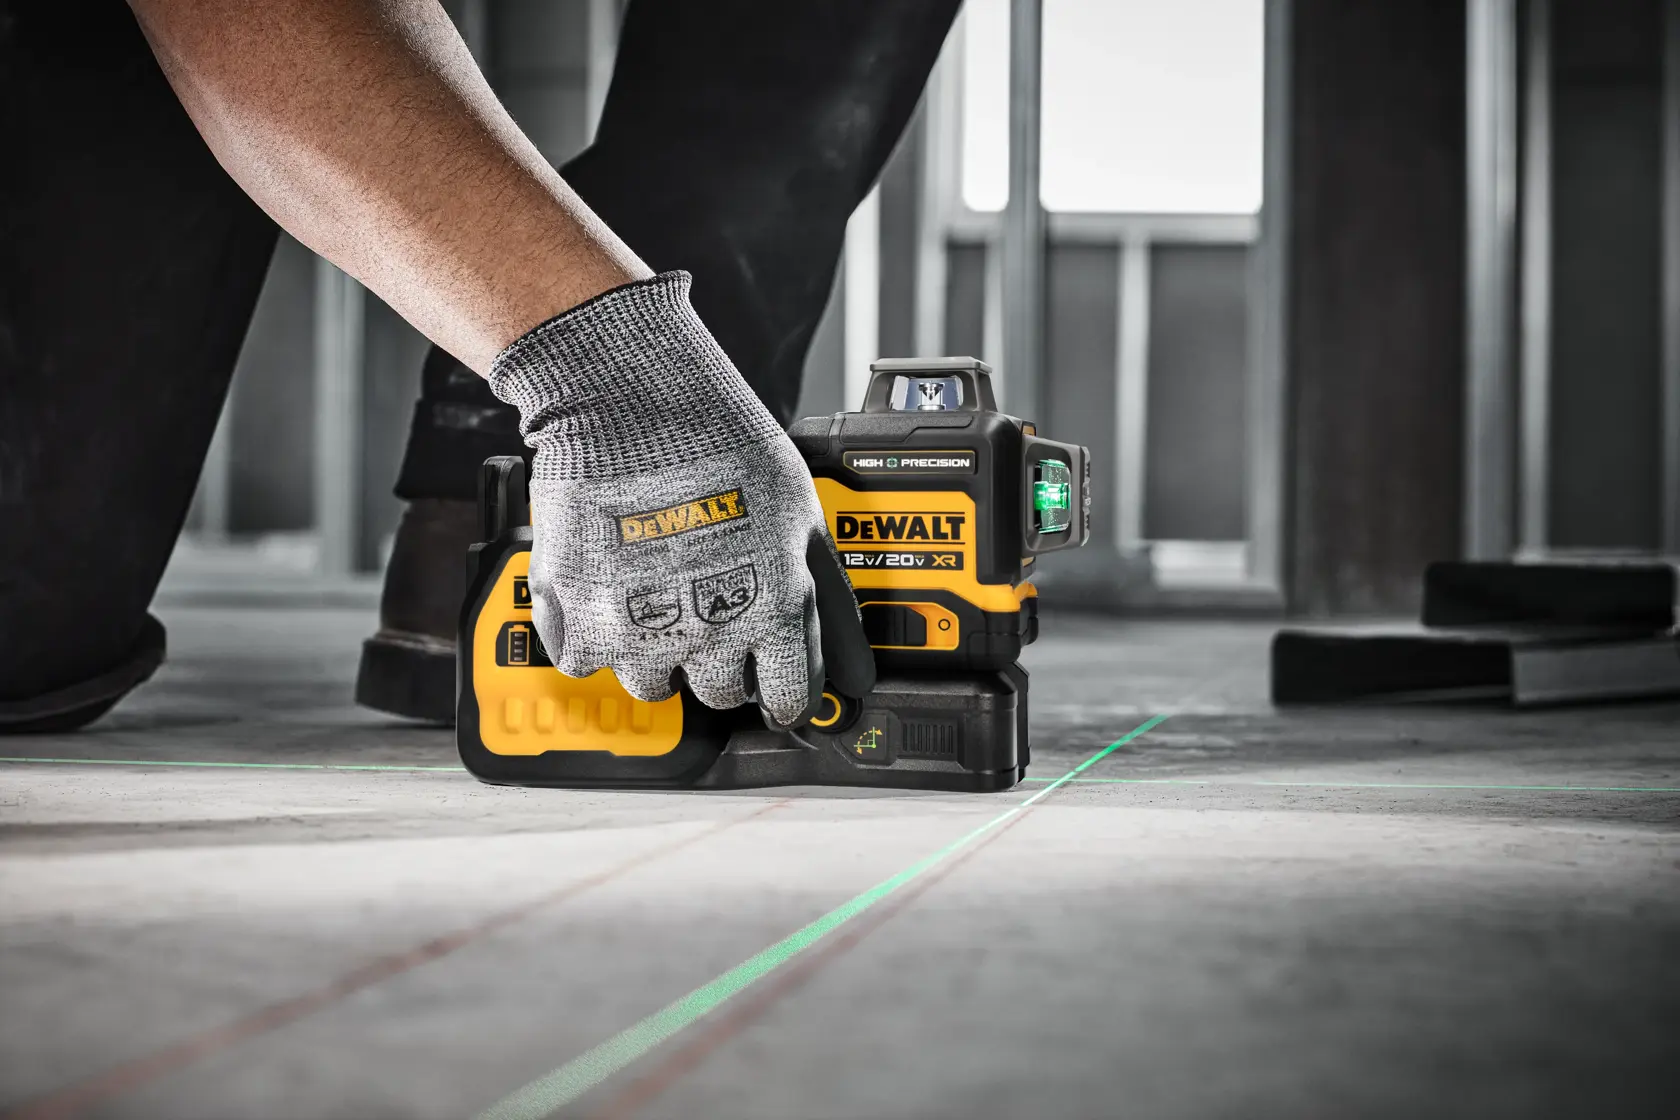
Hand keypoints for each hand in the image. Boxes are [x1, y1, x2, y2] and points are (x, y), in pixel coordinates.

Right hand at [489, 272, 874, 725]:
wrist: (629, 406)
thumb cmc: (721, 446)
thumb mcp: (802, 518)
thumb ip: (830, 603)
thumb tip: (859, 673)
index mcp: (773, 614)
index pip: (789, 699)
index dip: (783, 688)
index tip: (772, 678)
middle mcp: (710, 636)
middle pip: (722, 694)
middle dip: (721, 659)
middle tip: (708, 603)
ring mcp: (641, 637)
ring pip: (655, 683)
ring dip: (657, 648)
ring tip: (656, 586)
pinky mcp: (580, 626)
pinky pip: (587, 660)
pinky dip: (594, 631)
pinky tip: (610, 583)